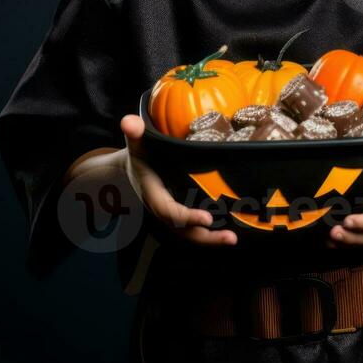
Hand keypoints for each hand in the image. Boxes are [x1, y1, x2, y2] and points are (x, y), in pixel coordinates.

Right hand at [122, 114, 237, 245]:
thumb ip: (134, 132)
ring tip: (232, 239)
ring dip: (210, 239)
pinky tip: (230, 231)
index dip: (186, 216)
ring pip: (189, 233)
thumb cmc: (139, 154)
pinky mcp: (179, 213)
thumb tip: (130, 122)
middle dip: (205, 237)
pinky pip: (193, 228)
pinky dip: (209, 233)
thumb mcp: (136, 142)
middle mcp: (162, 208)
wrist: (132, 169)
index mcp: (153, 193)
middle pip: (182, 230)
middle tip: (230, 239)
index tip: (207, 218)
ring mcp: (171, 214)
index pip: (169, 210)